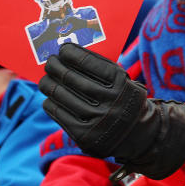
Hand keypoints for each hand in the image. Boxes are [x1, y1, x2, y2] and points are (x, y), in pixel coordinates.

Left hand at [39, 43, 184, 179]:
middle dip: (56, 67)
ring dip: (49, 84)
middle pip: (72, 79)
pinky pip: (60, 115)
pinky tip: (49, 98)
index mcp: (120, 83)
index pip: (88, 63)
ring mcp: (97, 120)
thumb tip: (69, 53)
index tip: (62, 49)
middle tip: (50, 62)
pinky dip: (51, 104)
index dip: (71, 54)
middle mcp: (110, 101)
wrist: (138, 134)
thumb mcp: (123, 81)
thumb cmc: (124, 100)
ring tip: (45, 79)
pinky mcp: (85, 136)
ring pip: (62, 96)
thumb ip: (101, 68)